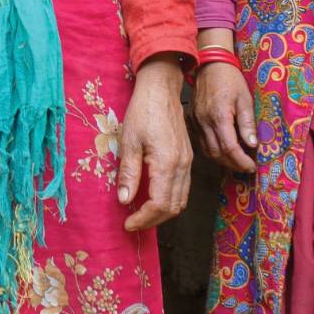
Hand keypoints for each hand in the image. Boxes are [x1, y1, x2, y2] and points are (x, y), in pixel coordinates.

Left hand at [116, 55, 192, 229]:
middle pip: (173, 207)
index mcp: (168, 164)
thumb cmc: (142, 111)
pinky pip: (183, 187)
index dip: (144, 219)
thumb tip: (124, 200)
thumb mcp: (129, 141)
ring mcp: (188, 162)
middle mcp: (182, 167)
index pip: (160, 205)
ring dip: (163, 212)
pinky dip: (170, 199)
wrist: (161, 89)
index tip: (128, 223)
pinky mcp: (188, 157)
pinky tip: (153, 196)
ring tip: (141, 213)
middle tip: (133, 222)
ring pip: (181, 199)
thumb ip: (128, 173)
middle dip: (153, 220)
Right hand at [193, 62, 256, 172]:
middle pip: (217, 153)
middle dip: (233, 164)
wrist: (210, 64)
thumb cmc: (230, 79)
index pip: (229, 148)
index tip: (252, 166)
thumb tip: (252, 145)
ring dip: (222, 160)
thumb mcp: (245, 99)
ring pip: (207, 150)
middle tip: (246, 166)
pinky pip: (201, 142)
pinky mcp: (192, 119)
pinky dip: (212, 150)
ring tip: (236, 160)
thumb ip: (247, 123)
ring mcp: (196, 121)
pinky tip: (223, 148)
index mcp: (219, 116)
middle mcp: (204, 121)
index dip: (241, 161)